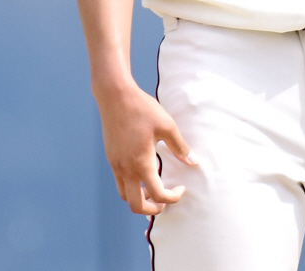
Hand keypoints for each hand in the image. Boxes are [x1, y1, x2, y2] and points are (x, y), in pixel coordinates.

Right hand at [96, 80, 195, 215]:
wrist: (115, 96)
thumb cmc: (143, 109)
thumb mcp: (166, 126)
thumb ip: (180, 147)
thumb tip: (193, 162)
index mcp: (141, 164)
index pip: (157, 194)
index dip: (172, 198)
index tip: (182, 188)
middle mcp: (125, 169)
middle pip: (136, 206)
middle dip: (152, 209)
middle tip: (165, 201)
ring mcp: (115, 164)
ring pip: (125, 195)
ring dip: (140, 198)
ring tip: (154, 190)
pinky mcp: (111, 157)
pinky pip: (120, 181)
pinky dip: (132, 186)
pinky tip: (143, 172)